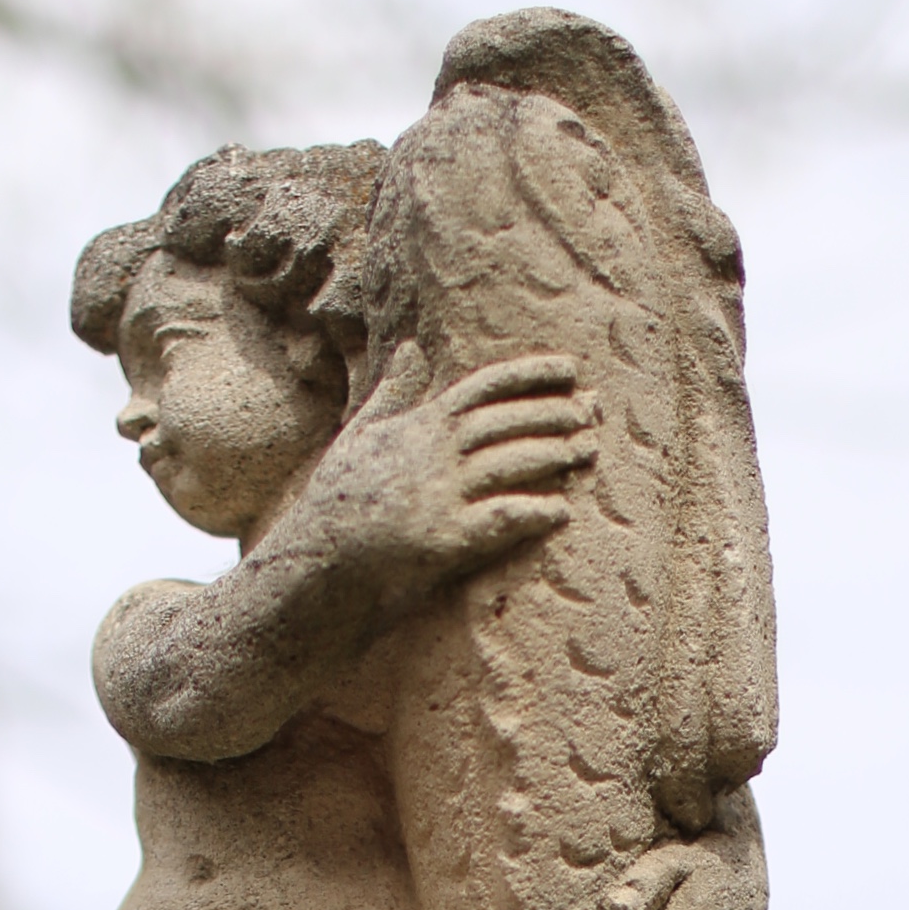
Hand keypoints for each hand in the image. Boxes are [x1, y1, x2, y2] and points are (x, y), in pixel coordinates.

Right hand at [303, 352, 597, 602]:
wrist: (314, 561)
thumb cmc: (337, 500)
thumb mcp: (359, 434)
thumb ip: (391, 391)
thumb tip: (409, 348)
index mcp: (418, 426)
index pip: (483, 387)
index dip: (530, 374)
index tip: (570, 369)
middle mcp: (432, 454)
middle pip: (505, 422)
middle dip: (552, 412)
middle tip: (594, 410)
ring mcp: (438, 495)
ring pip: (508, 463)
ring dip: (553, 454)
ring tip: (588, 449)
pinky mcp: (442, 538)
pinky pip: (498, 519)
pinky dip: (532, 512)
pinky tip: (561, 510)